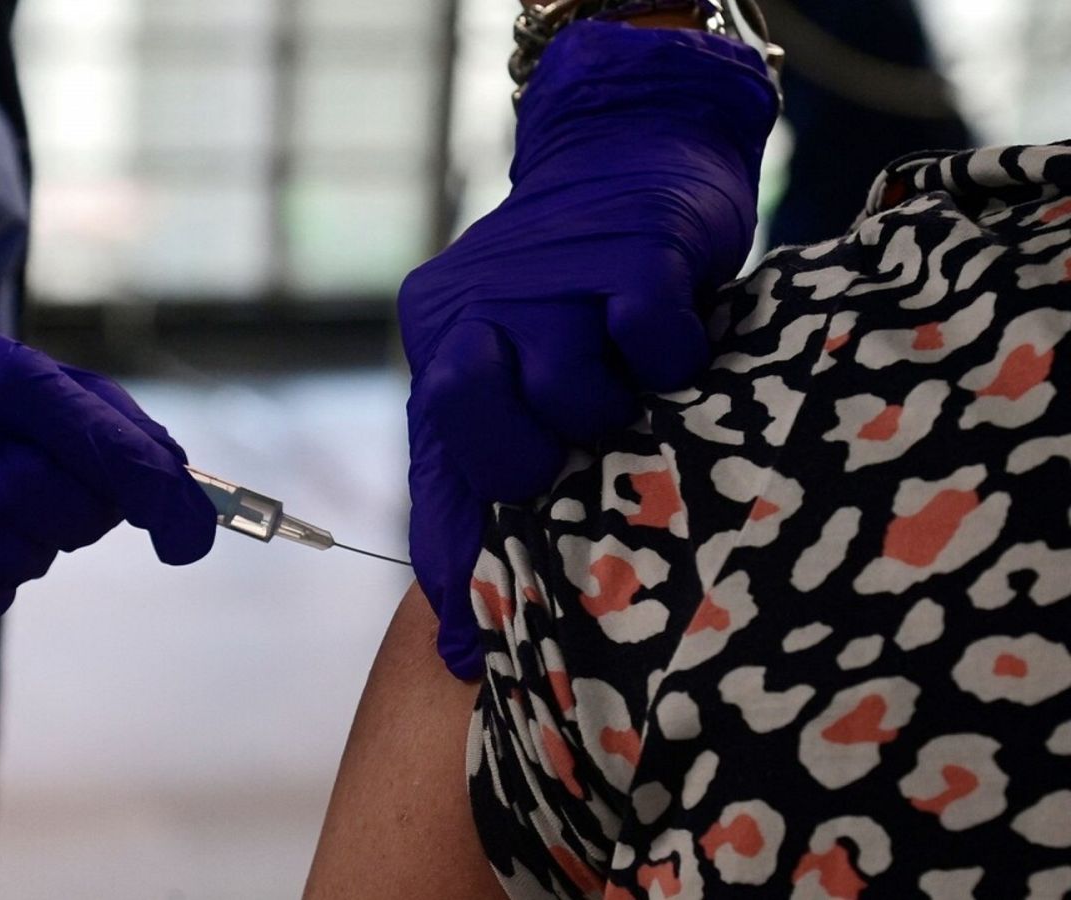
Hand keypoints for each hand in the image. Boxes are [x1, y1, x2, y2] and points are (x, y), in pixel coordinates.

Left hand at [400, 21, 777, 677]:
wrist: (630, 152)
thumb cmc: (575, 302)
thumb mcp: (512, 385)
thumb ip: (474, 498)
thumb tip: (454, 650)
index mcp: (442, 340)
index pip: (440, 455)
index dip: (476, 528)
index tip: (516, 586)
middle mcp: (478, 302)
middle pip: (480, 412)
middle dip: (540, 453)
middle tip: (586, 444)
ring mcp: (552, 270)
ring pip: (569, 382)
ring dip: (617, 405)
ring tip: (636, 388)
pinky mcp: (634, 246)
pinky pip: (649, 333)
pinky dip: (674, 357)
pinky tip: (678, 344)